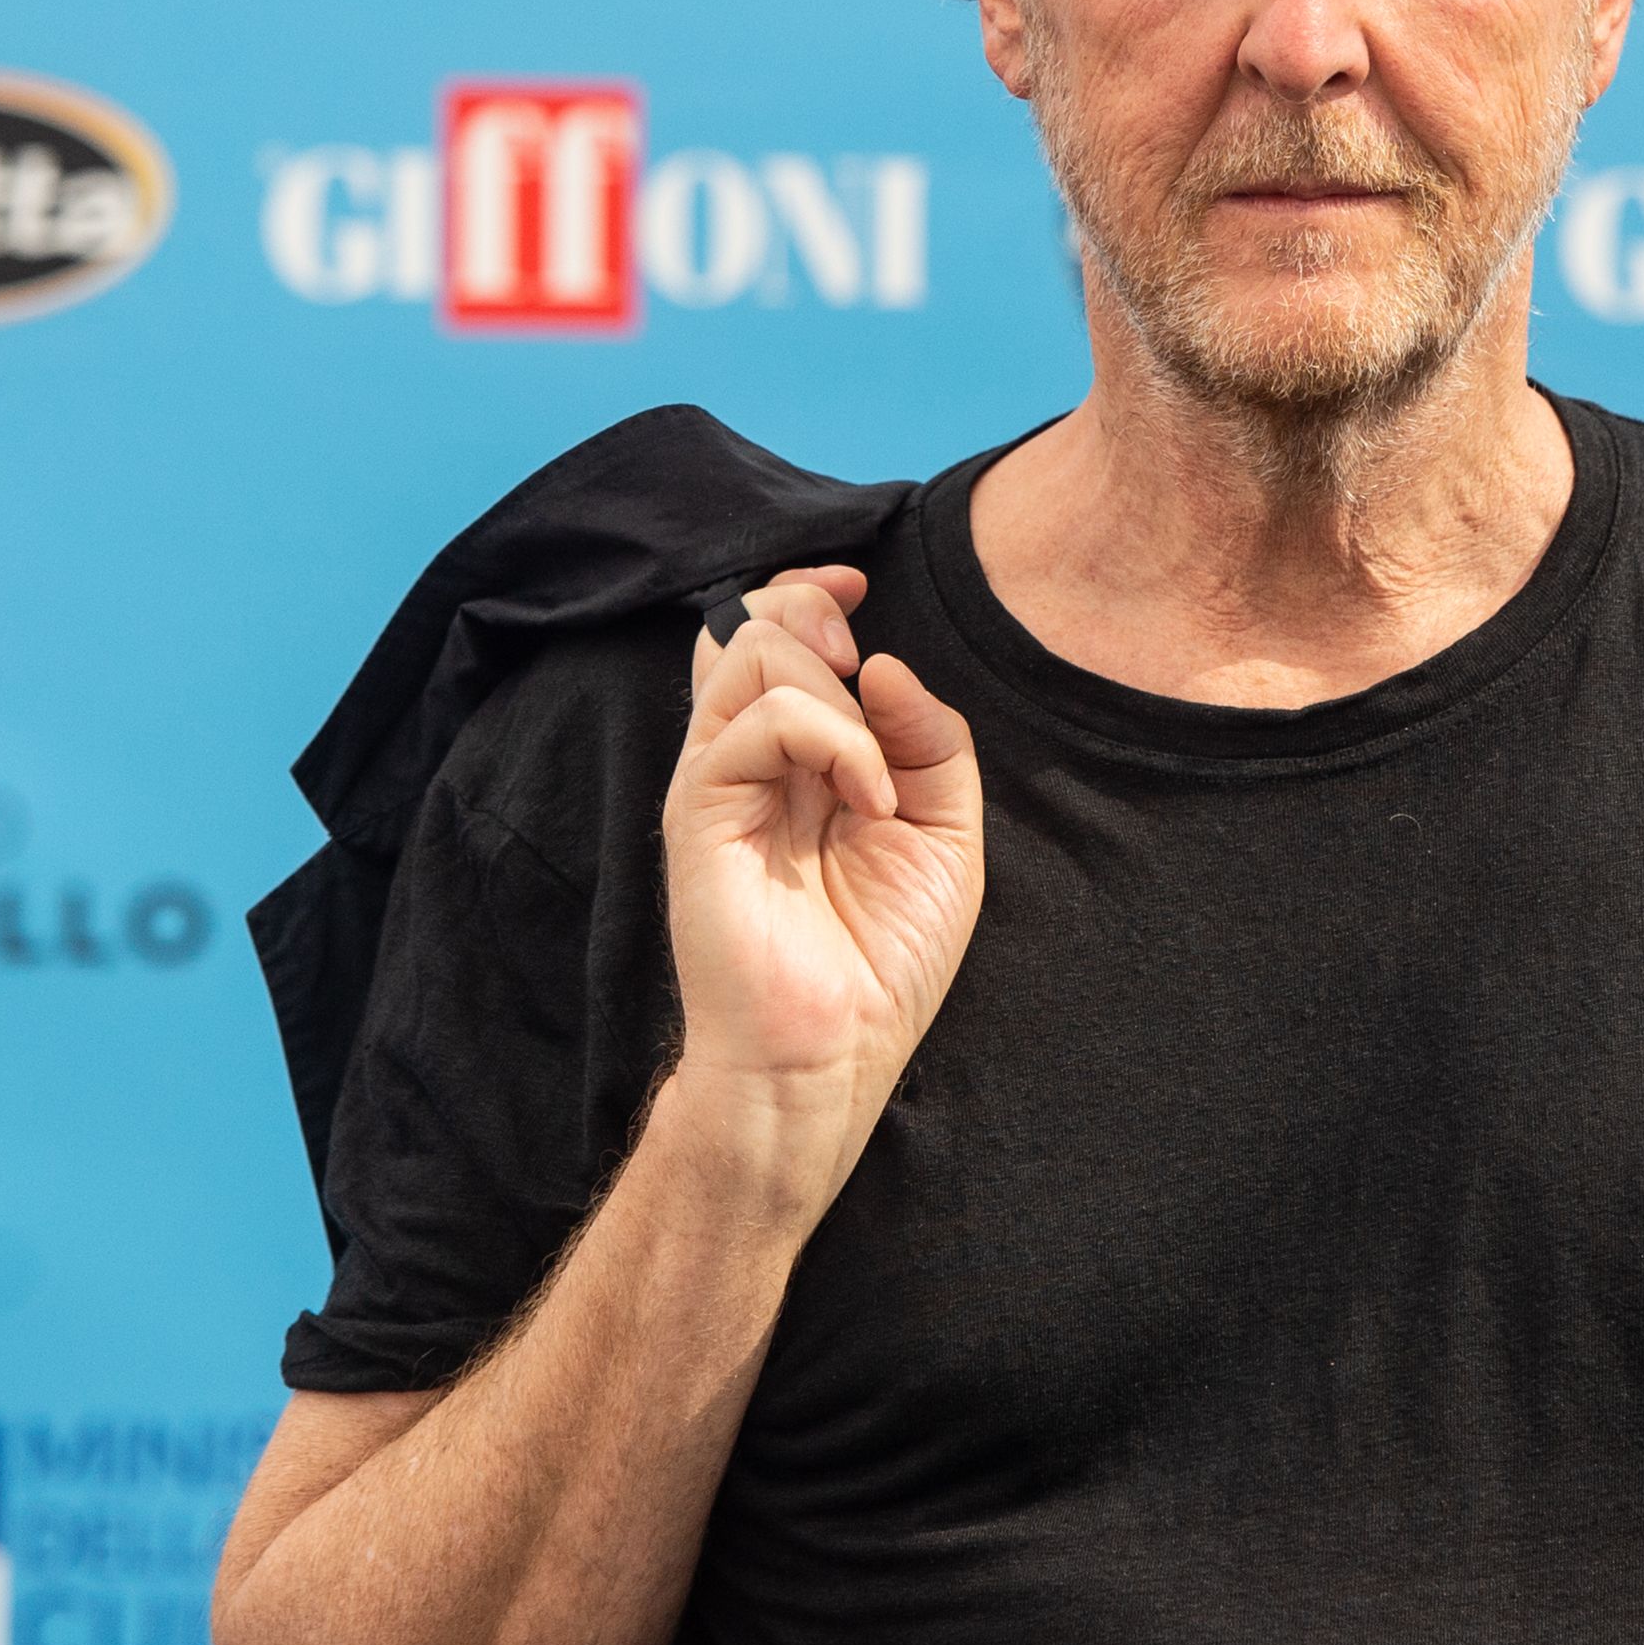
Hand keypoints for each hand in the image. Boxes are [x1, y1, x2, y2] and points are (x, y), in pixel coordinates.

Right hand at [658, 567, 985, 1213]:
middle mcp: (747, 763)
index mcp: (794, 762)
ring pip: (748, 653)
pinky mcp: (699, 815)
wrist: (828, 1060)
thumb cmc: (878, 963)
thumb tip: (886, 665)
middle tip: (861, 670)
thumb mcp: (944, 836)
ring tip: (874, 773)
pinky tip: (870, 803)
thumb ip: (931, 741)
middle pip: (751, 622)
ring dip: (834, 689)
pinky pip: (758, 723)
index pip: (771, 633)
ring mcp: (718, 785)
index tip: (858, 584)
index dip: (808, 588)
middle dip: (817, 614)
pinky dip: (833, 742)